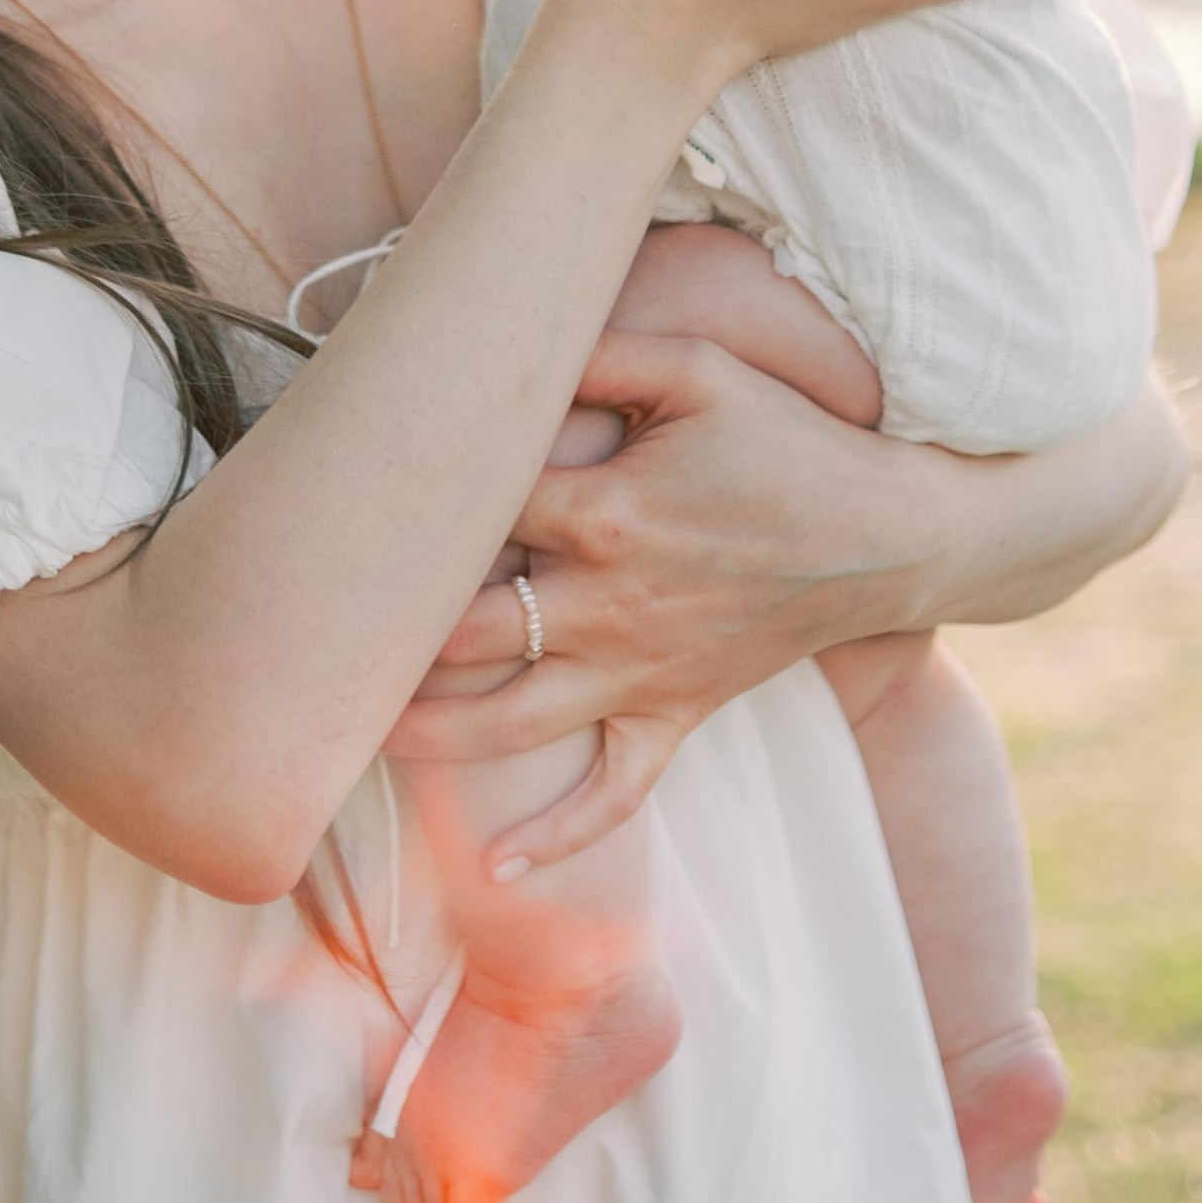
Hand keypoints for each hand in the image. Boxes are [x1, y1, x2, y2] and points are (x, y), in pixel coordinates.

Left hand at [382, 326, 949, 865]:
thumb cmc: (789, 443)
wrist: (889, 534)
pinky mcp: (678, 715)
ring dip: (432, 734)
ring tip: (354, 736)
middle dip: (391, 641)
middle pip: (471, 632)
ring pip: (515, 723)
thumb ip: (606, 350)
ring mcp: (644, 672)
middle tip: (312, 639)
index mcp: (609, 512)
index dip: (411, 509)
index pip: (478, 513)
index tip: (345, 502)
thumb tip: (516, 337)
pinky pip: (614, 793)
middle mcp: (612, 604)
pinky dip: (559, 835)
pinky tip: (498, 864)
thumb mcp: (702, 371)